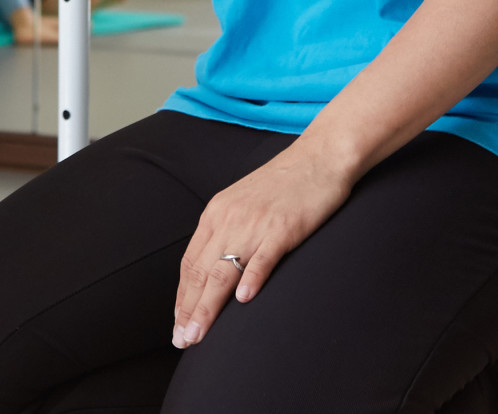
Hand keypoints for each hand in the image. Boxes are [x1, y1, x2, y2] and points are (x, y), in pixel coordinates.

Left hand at [171, 143, 355, 348]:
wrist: (319, 157)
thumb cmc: (284, 185)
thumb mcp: (243, 205)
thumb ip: (227, 232)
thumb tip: (215, 269)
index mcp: (216, 214)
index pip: (190, 263)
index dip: (182, 297)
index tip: (178, 323)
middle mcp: (229, 218)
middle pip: (202, 271)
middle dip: (189, 309)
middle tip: (182, 339)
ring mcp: (256, 223)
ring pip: (224, 270)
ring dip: (209, 306)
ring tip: (199, 333)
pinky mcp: (284, 227)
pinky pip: (264, 256)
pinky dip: (252, 278)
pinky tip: (244, 300)